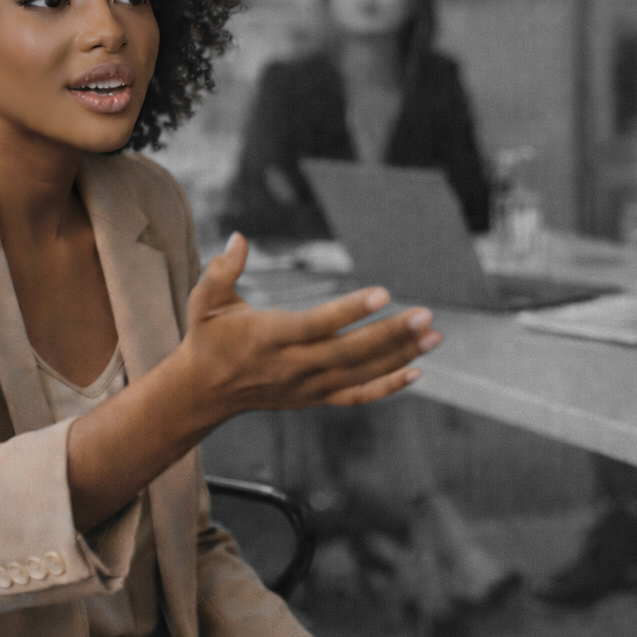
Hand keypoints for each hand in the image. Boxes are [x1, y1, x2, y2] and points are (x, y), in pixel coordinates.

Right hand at [173, 233, 441, 419]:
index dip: (350, 310)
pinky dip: (388, 387)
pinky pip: (356, 395)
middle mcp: (293, 365)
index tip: (383, 293)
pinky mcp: (314, 398)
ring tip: (434, 335)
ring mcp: (307, 386)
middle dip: (391, 333)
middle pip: (350, 352)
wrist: (202, 392)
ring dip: (400, 355)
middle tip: (426, 314)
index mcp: (270, 337)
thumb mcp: (206, 300)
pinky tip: (417, 371)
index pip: (317, 324)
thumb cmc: (207, 338)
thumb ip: (222, 269)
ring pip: (361, 373)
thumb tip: (239, 237)